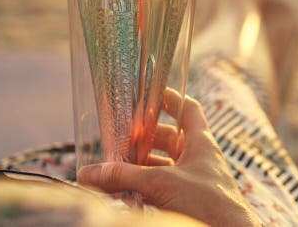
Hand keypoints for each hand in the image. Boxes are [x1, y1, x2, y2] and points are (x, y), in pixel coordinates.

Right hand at [78, 89, 258, 226]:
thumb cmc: (208, 203)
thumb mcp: (162, 183)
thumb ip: (124, 177)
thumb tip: (89, 173)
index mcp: (201, 143)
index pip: (188, 110)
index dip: (170, 99)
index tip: (149, 95)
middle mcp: (199, 159)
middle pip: (169, 140)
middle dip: (144, 139)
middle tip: (120, 140)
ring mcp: (194, 182)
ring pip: (164, 167)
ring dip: (141, 167)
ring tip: (116, 169)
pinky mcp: (188, 203)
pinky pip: (163, 191)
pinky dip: (144, 190)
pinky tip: (126, 195)